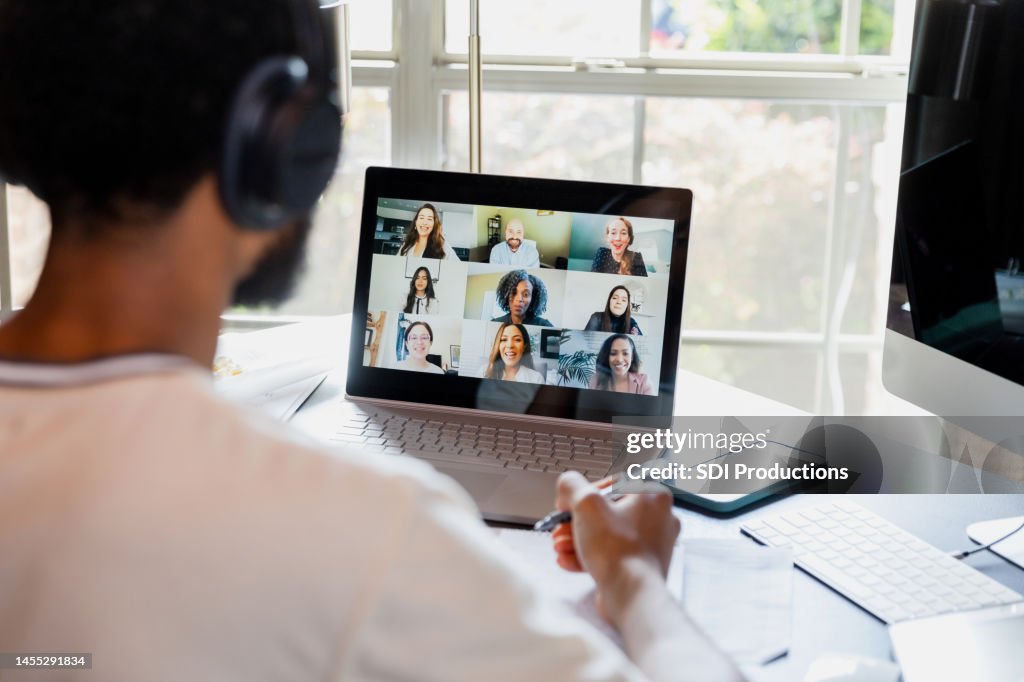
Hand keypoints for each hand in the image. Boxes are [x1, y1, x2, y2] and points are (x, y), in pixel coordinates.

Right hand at [551, 472, 679, 621]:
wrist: (632, 595)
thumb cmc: (620, 551)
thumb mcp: (585, 504)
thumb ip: (571, 485)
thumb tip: (568, 485)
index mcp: (652, 495)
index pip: (612, 483)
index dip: (584, 493)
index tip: (570, 503)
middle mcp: (658, 518)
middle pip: (606, 512)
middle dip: (577, 522)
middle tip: (562, 528)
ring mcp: (651, 544)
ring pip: (607, 536)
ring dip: (579, 540)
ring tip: (561, 547)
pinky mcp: (642, 566)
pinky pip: (612, 555)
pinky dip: (589, 557)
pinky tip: (569, 561)